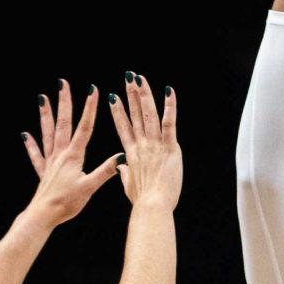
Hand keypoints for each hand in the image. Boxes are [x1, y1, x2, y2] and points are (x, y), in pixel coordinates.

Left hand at [20, 79, 118, 226]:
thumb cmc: (67, 202)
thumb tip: (121, 156)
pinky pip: (36, 154)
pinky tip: (25, 135)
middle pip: (63, 123)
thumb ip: (105, 171)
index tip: (93, 90)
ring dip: (46, 115)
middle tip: (63, 83)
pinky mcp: (43, 172)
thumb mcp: (90, 187)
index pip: (84, 127)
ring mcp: (50, 162)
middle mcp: (60, 154)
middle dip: (65, 102)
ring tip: (43, 98)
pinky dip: (31, 144)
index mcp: (73, 156)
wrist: (43, 215)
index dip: (89, 108)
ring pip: (48, 133)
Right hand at [110, 74, 181, 212]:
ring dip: (144, 94)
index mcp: (131, 154)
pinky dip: (169, 107)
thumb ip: (124, 173)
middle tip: (128, 78)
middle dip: (131, 94)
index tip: (113, 97)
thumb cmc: (142, 200)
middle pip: (135, 115)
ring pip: (149, 114)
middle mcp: (141, 145)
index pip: (123, 127)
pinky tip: (169, 92)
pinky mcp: (170, 148)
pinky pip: (169, 123)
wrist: (152, 206)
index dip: (118, 111)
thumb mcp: (128, 186)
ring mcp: (154, 145)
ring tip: (139, 78)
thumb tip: (120, 166)